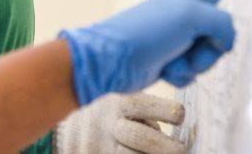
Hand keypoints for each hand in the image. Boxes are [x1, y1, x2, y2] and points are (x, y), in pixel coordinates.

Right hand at [54, 92, 185, 153]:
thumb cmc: (108, 113)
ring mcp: (98, 146)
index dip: (165, 110)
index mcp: (116, 103)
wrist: (68, 128)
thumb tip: (176, 129)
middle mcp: (106, 124)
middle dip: (166, 147)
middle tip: (182, 149)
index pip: (141, 105)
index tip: (181, 116)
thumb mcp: (121, 101)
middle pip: (139, 137)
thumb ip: (143, 112)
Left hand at [60, 0, 251, 104]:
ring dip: (194, 64)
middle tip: (189, 45)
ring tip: (170, 58)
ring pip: (211, 57)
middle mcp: (190, 13)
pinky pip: (194, 73)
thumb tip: (225, 44)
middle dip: (212, 49)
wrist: (112, 59)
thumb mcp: (192, 16)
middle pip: (225, 33)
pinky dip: (181, 75)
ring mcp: (181, 37)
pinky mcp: (172, 59)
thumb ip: (223, 25)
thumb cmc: (148, 29)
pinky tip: (163, 70)